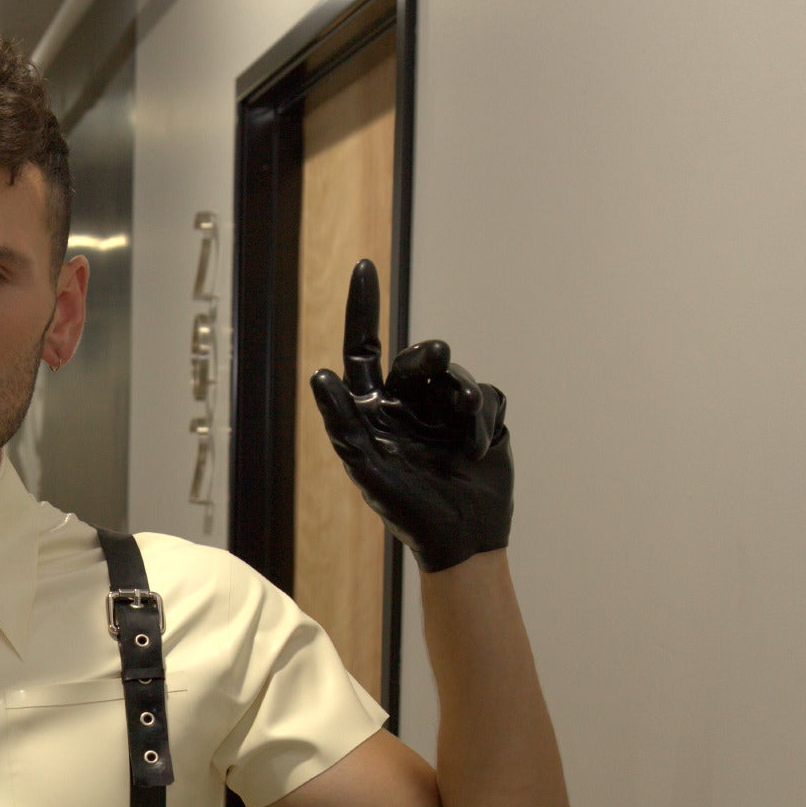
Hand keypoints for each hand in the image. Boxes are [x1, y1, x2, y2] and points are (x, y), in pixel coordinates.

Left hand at [309, 258, 512, 571]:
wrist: (459, 539)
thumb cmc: (404, 508)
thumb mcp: (365, 467)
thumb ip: (342, 421)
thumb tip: (320, 375)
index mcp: (374, 409)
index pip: (364, 350)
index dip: (363, 309)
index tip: (364, 267)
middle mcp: (408, 404)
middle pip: (418, 359)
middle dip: (429, 356)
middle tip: (438, 356)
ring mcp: (445, 411)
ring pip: (456, 376)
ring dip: (461, 394)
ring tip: (464, 424)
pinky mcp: (481, 420)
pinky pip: (486, 398)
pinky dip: (482, 420)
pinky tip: (476, 448)